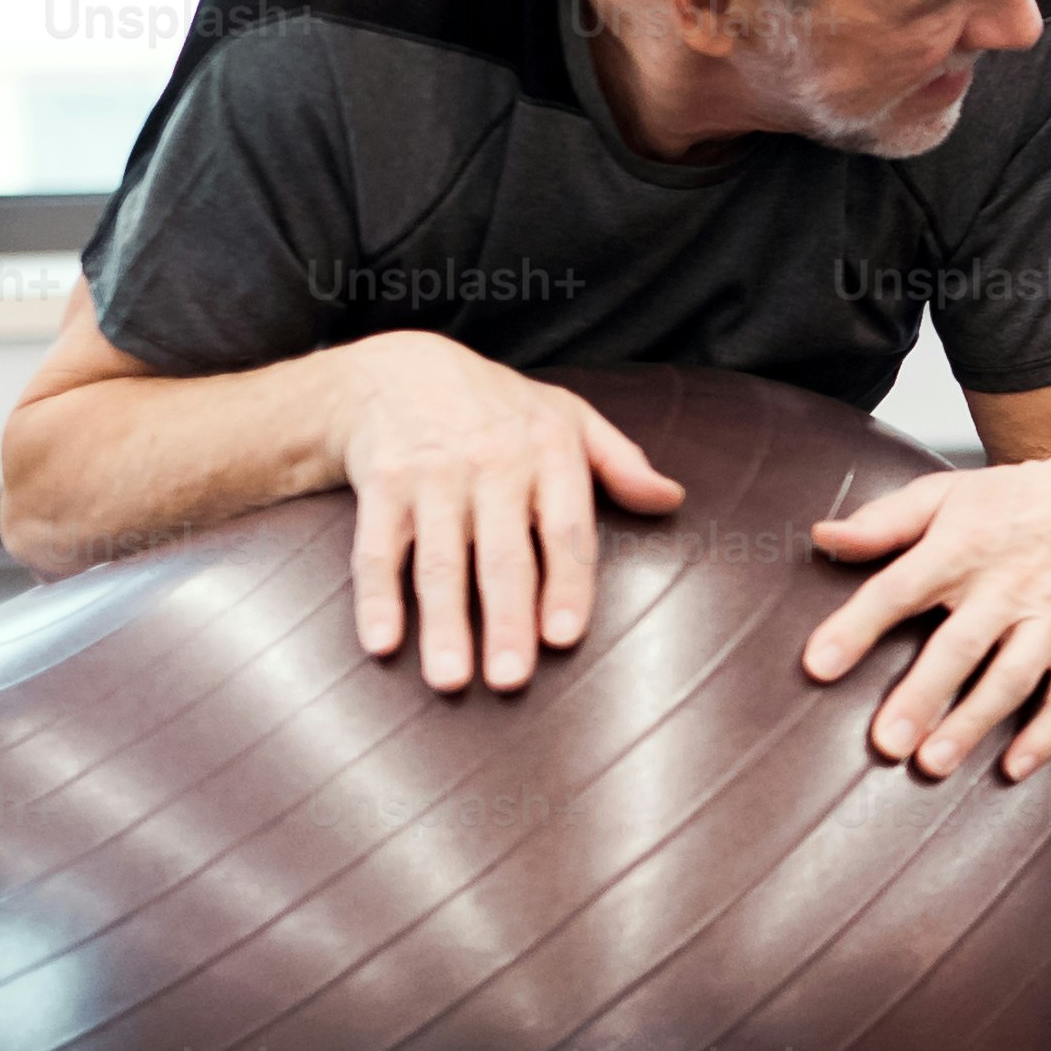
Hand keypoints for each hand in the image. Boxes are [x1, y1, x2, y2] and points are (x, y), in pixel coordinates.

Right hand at [333, 333, 683, 692]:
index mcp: (549, 453)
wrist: (398, 370)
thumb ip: (621, 463)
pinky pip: (377, 550)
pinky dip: (376, 598)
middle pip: (503, 556)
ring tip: (451, 681)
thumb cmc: (499, 409)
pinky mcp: (382, 486)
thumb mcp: (568, 417)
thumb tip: (673, 501)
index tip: (565, 638)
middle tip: (511, 680)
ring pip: (440, 562)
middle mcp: (492, 466)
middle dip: (507, 620)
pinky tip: (382, 644)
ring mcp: (432, 477)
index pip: (566, 529)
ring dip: (444, 624)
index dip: (567, 584)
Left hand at [801, 452, 1050, 781]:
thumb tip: (823, 535)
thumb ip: (883, 521)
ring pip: (1012, 678)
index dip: (858, 626)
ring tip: (933, 763)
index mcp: (964, 546)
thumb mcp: (945, 495)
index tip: (819, 665)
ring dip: (974, 723)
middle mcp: (1009, 586)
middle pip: (960, 646)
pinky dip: (1048, 735)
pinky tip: (1014, 768)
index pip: (900, 588)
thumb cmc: (1013, 504)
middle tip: (887, 741)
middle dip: (924, 695)